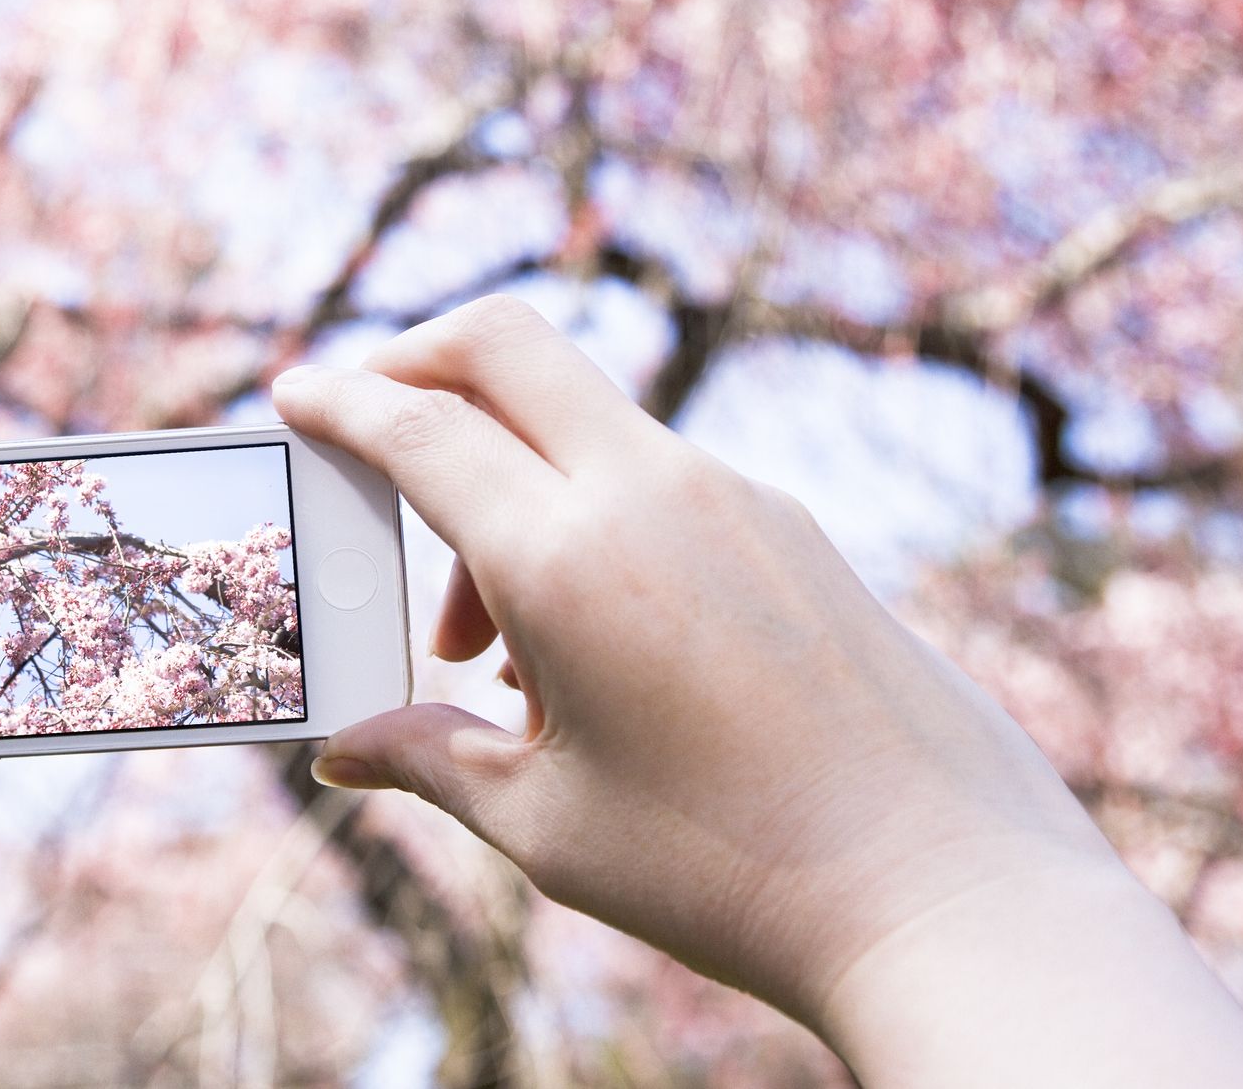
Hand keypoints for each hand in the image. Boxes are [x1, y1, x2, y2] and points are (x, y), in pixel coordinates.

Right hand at [273, 296, 1242, 1087]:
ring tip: (492, 660)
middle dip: (413, 361)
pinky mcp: (790, 530)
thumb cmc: (733, 871)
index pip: (419, 427)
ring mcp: (736, 498)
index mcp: (568, 557)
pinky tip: (594, 657)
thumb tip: (345, 751)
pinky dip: (586, 518)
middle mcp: (653, 492)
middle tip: (366, 433)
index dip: (338, 401)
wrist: (950, 897)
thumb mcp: (548, 825)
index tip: (292, 393)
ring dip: (504, 482)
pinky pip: (653, 478)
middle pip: (504, 345)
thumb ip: (430, 759)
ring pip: (579, 422)